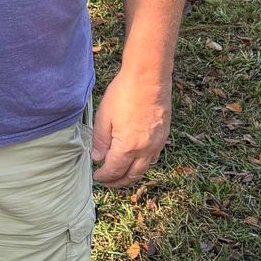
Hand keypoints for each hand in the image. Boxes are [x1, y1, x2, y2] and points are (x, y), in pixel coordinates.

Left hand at [91, 70, 170, 186]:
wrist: (149, 78)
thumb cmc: (124, 93)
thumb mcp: (103, 117)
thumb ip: (100, 141)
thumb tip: (98, 159)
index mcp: (127, 147)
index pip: (114, 170)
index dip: (104, 176)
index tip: (96, 176)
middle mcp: (145, 150)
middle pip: (132, 175)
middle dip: (118, 182)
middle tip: (107, 182)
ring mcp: (157, 143)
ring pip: (145, 168)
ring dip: (132, 175)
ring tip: (121, 174)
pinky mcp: (164, 135)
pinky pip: (154, 157)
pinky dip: (143, 163)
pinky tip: (136, 159)